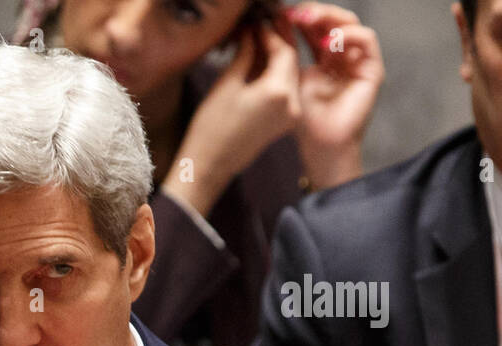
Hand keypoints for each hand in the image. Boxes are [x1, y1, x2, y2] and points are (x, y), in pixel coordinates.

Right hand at [163, 19, 300, 216]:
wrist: (209, 166)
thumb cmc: (211, 128)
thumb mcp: (227, 84)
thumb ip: (246, 55)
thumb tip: (252, 33)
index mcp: (279, 92)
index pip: (284, 51)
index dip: (270, 33)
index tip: (256, 23)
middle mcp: (292, 103)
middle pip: (291, 62)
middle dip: (277, 42)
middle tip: (261, 26)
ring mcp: (290, 115)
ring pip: (289, 75)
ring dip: (277, 58)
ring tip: (258, 43)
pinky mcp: (284, 123)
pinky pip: (285, 91)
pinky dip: (275, 75)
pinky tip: (260, 65)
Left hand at [289, 2, 383, 187]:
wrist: (321, 144)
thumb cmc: (304, 118)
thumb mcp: (289, 78)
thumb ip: (285, 51)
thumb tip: (269, 24)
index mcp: (323, 58)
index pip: (316, 27)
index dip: (301, 18)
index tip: (282, 13)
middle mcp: (343, 56)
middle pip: (334, 21)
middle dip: (316, 13)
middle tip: (296, 13)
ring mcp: (359, 62)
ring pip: (351, 25)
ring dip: (330, 18)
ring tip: (310, 21)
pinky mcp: (372, 70)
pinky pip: (367, 40)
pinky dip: (349, 34)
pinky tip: (329, 41)